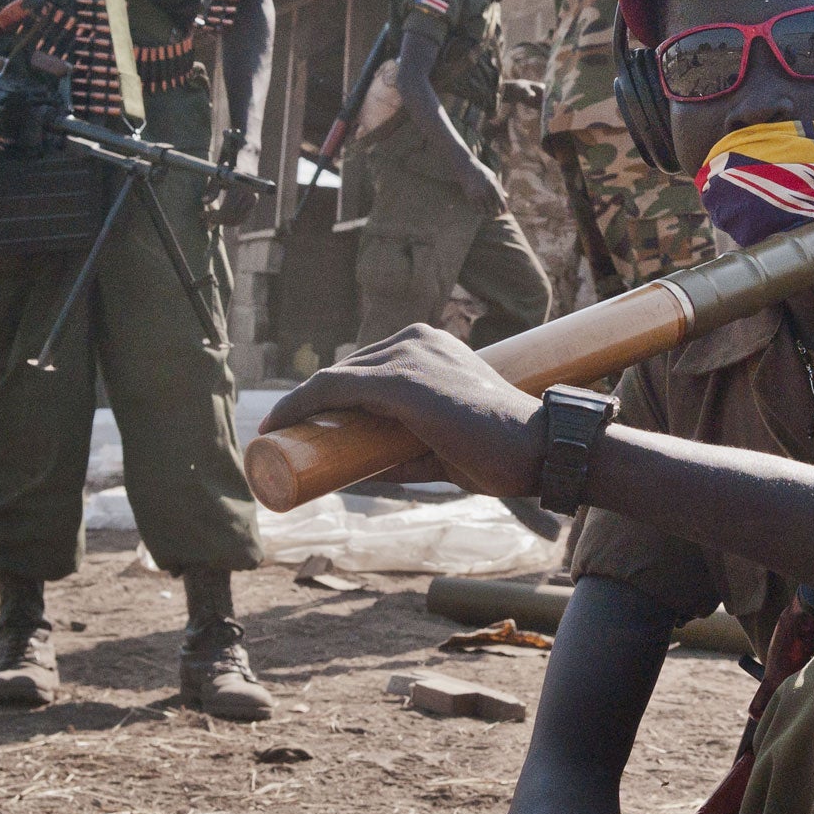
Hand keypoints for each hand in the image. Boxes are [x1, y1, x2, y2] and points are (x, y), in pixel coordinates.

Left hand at [204, 138, 263, 226]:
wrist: (246, 162)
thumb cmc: (229, 168)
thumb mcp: (217, 176)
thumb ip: (212, 189)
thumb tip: (204, 202)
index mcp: (240, 188)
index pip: (227, 210)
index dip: (214, 216)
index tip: (202, 214)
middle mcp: (250, 196)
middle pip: (232, 217)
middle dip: (217, 220)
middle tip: (204, 217)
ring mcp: (253, 201)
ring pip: (237, 220)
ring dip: (223, 222)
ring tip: (211, 217)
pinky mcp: (253, 204)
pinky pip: (242, 218)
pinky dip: (230, 221)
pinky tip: (220, 217)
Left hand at [258, 325, 545, 497]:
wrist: (539, 449)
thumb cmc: (501, 452)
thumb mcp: (442, 448)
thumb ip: (405, 455)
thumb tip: (365, 473)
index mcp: (428, 346)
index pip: (363, 369)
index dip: (326, 398)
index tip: (300, 430)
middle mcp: (415, 339)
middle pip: (344, 372)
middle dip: (309, 406)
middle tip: (284, 443)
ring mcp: (407, 356)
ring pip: (333, 380)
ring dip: (298, 409)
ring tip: (274, 441)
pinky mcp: (400, 380)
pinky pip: (333, 389)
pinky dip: (299, 408)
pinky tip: (276, 428)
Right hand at [460, 158, 507, 213]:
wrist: (467, 168)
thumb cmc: (482, 172)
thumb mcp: (493, 177)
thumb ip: (500, 188)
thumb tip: (507, 197)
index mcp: (493, 186)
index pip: (501, 202)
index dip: (503, 209)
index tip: (503, 212)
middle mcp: (486, 192)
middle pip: (493, 209)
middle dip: (496, 213)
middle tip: (496, 214)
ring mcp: (478, 195)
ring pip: (485, 211)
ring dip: (487, 214)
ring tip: (489, 214)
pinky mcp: (470, 197)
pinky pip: (476, 209)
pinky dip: (479, 212)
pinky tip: (481, 211)